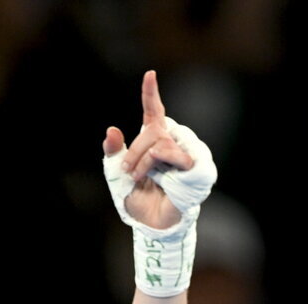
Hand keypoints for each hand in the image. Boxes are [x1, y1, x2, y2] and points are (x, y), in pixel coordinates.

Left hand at [102, 71, 193, 230]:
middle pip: (153, 129)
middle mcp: (174, 143)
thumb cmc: (139, 200)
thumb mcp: (117, 176)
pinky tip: (156, 169)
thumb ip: (112, 153)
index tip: (149, 75)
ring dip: (143, 159)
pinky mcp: (196, 167)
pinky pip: (175, 153)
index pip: (155, 113)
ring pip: (161, 140)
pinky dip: (160, 160)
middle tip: (126, 170)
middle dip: (134, 149)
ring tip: (137, 177)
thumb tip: (111, 130)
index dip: (151, 94)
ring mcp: (187, 153)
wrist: (151, 225)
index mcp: (156, 141)